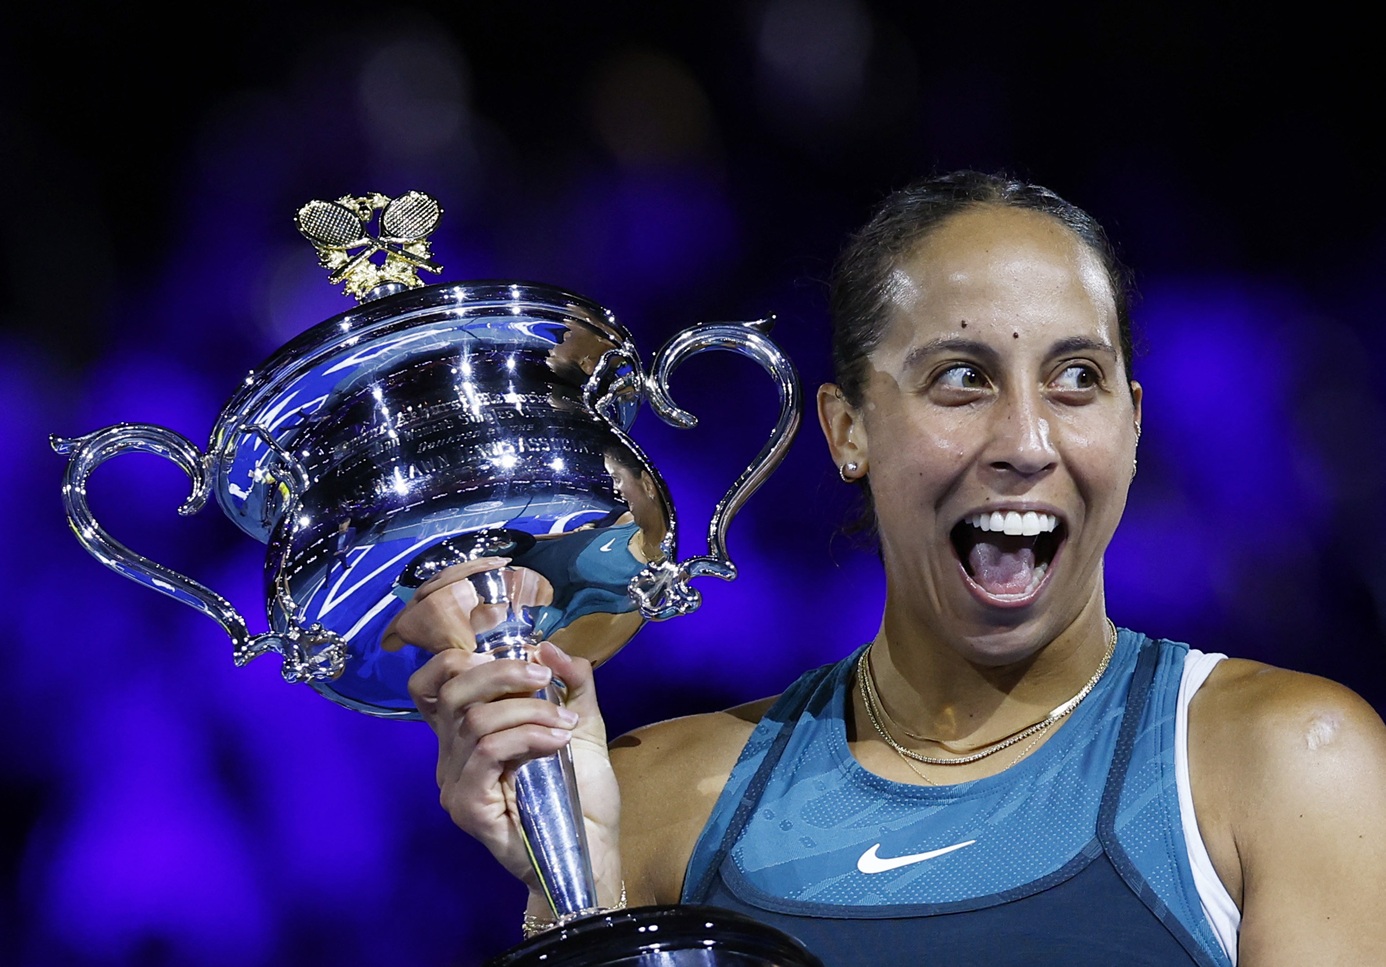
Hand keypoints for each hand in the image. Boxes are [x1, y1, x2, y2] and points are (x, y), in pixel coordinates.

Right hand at [400, 563, 619, 901]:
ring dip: (529, 710)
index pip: (431, 684)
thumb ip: (571, 683)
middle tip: (545, 678)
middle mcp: (451, 755)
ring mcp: (455, 783)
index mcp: (466, 732)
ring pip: (475, 720)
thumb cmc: (581, 792)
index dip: (458, 658)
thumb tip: (549, 646)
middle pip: (453, 690)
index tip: (513, 657)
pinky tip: (556, 742)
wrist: (592, 849)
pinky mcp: (467, 806)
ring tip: (565, 725)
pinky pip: (488, 752)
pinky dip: (527, 736)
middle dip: (504, 671)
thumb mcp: (580, 723)